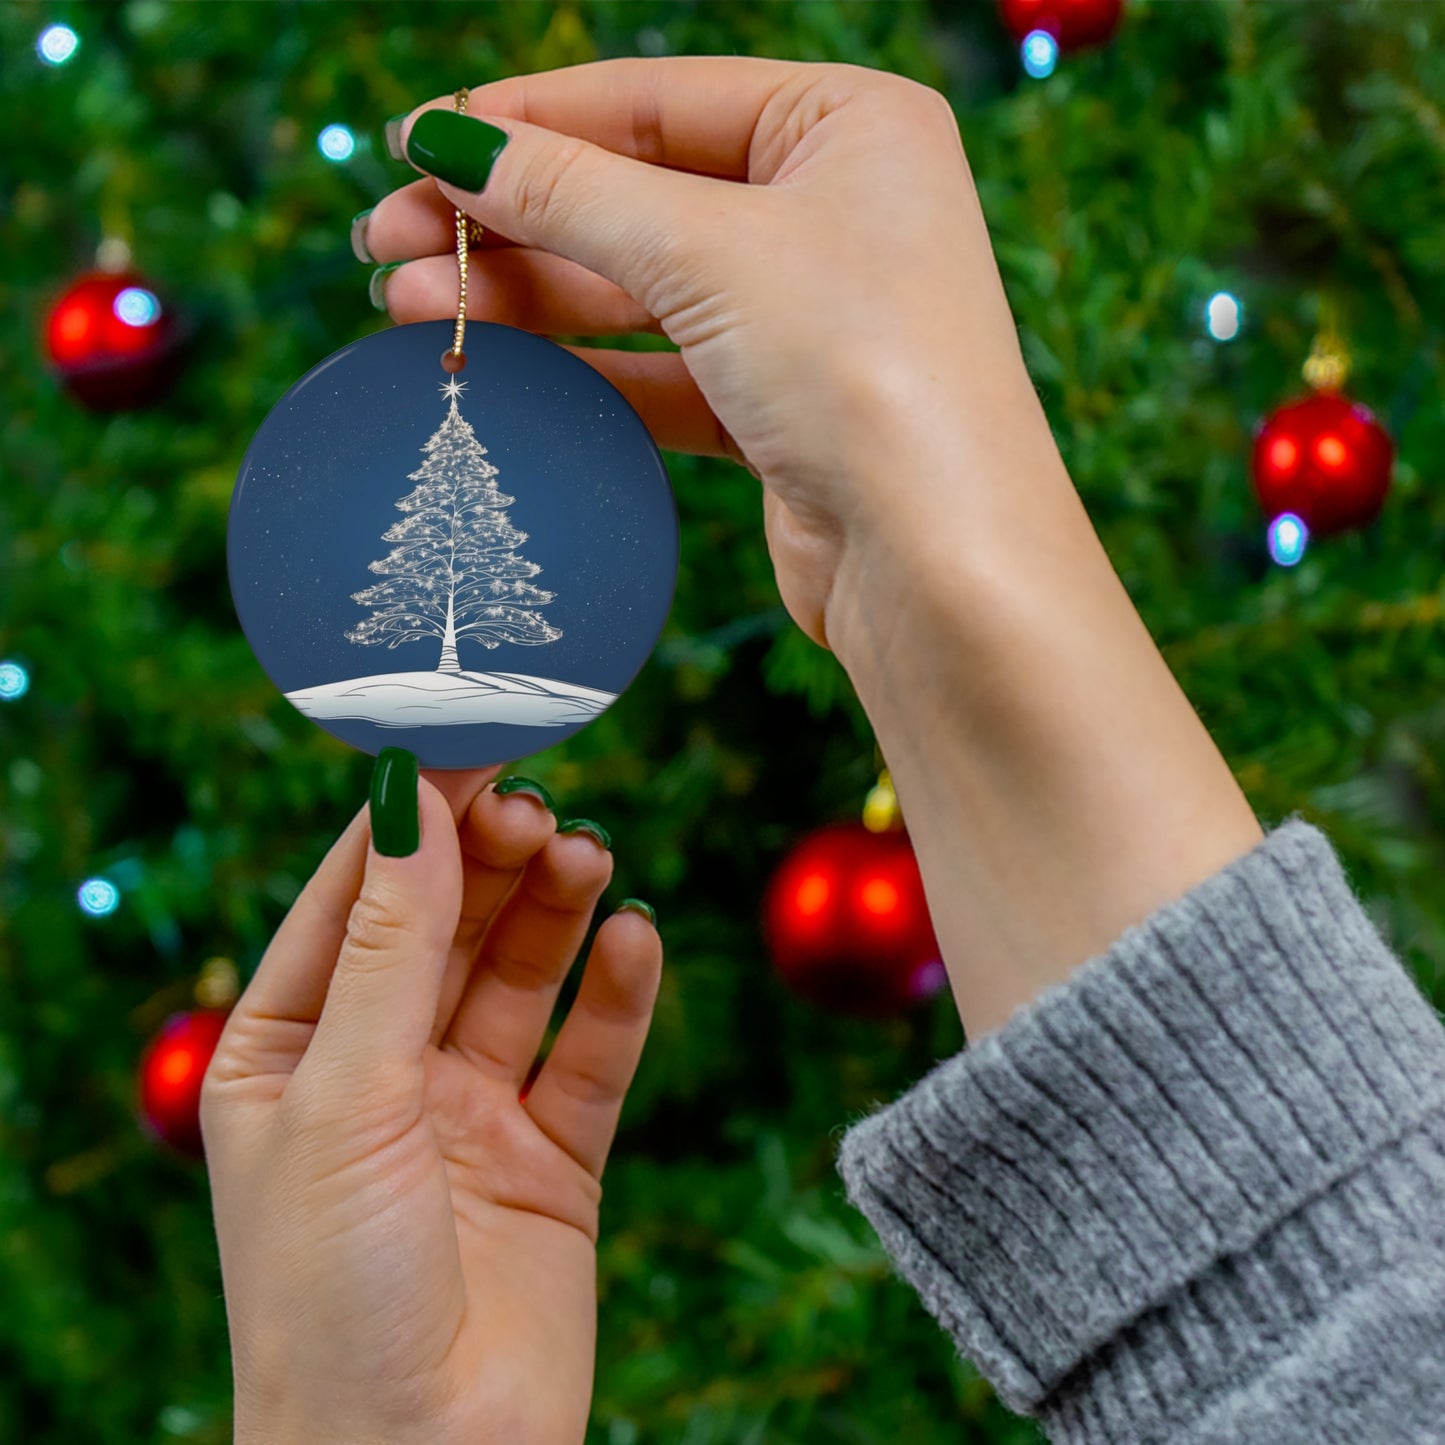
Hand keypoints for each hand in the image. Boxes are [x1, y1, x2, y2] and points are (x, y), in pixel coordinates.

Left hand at [201, 765, 661, 1444]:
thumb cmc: (331, 1296)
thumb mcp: (345, 1097)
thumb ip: (391, 945)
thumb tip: (412, 798)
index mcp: (289, 1050)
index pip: (354, 896)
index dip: (412, 815)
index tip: (471, 736)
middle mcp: (380, 1070)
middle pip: (446, 924)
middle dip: (490, 859)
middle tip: (538, 806)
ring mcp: (469, 1112)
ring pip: (521, 975)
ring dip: (555, 909)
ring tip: (587, 856)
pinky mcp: (552, 1158)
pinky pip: (591, 1054)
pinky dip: (617, 994)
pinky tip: (635, 940)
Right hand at [361, 57, 1056, 656]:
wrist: (938, 563)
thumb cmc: (863, 371)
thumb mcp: (707, 251)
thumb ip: (571, 192)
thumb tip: (449, 141)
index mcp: (848, 125)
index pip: (655, 100)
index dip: (527, 119)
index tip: (415, 142)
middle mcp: (834, 210)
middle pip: (636, 194)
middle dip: (508, 218)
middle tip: (385, 241)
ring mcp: (808, 315)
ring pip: (638, 288)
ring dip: (524, 296)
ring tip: (405, 305)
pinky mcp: (781, 409)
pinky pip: (660, 369)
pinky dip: (579, 367)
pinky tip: (491, 361)